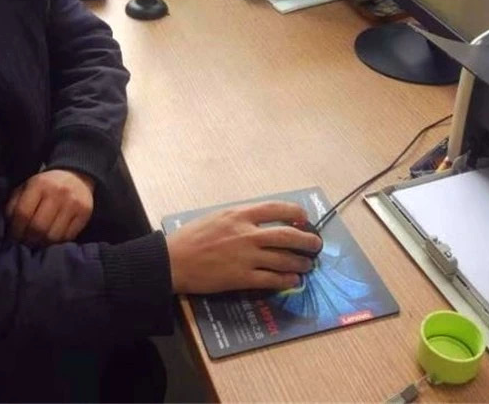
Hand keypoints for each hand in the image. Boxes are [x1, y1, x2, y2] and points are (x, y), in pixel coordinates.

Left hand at [6, 170, 94, 245]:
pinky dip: (57, 242)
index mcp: (39, 184)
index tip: (13, 238)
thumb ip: (15, 205)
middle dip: (28, 240)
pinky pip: (68, 237)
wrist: (77, 176)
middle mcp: (58, 193)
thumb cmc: (46, 185)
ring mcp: (73, 204)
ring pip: (53, 236)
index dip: (15, 230)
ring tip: (38, 243)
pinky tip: (51, 240)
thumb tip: (10, 227)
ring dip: (42, 244)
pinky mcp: (85, 213)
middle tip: (25, 244)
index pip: (23, 213)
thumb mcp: (27, 187)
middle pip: (38, 227)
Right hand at [165, 201, 322, 293]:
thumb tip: (262, 221)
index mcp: (239, 214)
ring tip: (307, 265)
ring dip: (300, 262)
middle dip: (307, 240)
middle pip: (287, 235)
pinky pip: (271, 279)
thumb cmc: (191, 237)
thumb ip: (240, 217)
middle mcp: (247, 234)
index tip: (305, 218)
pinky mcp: (242, 278)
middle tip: (316, 245)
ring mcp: (246, 257)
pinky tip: (293, 280)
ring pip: (283, 259)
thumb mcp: (217, 216)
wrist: (173, 261)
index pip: (276, 208)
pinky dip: (286, 279)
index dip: (296, 213)